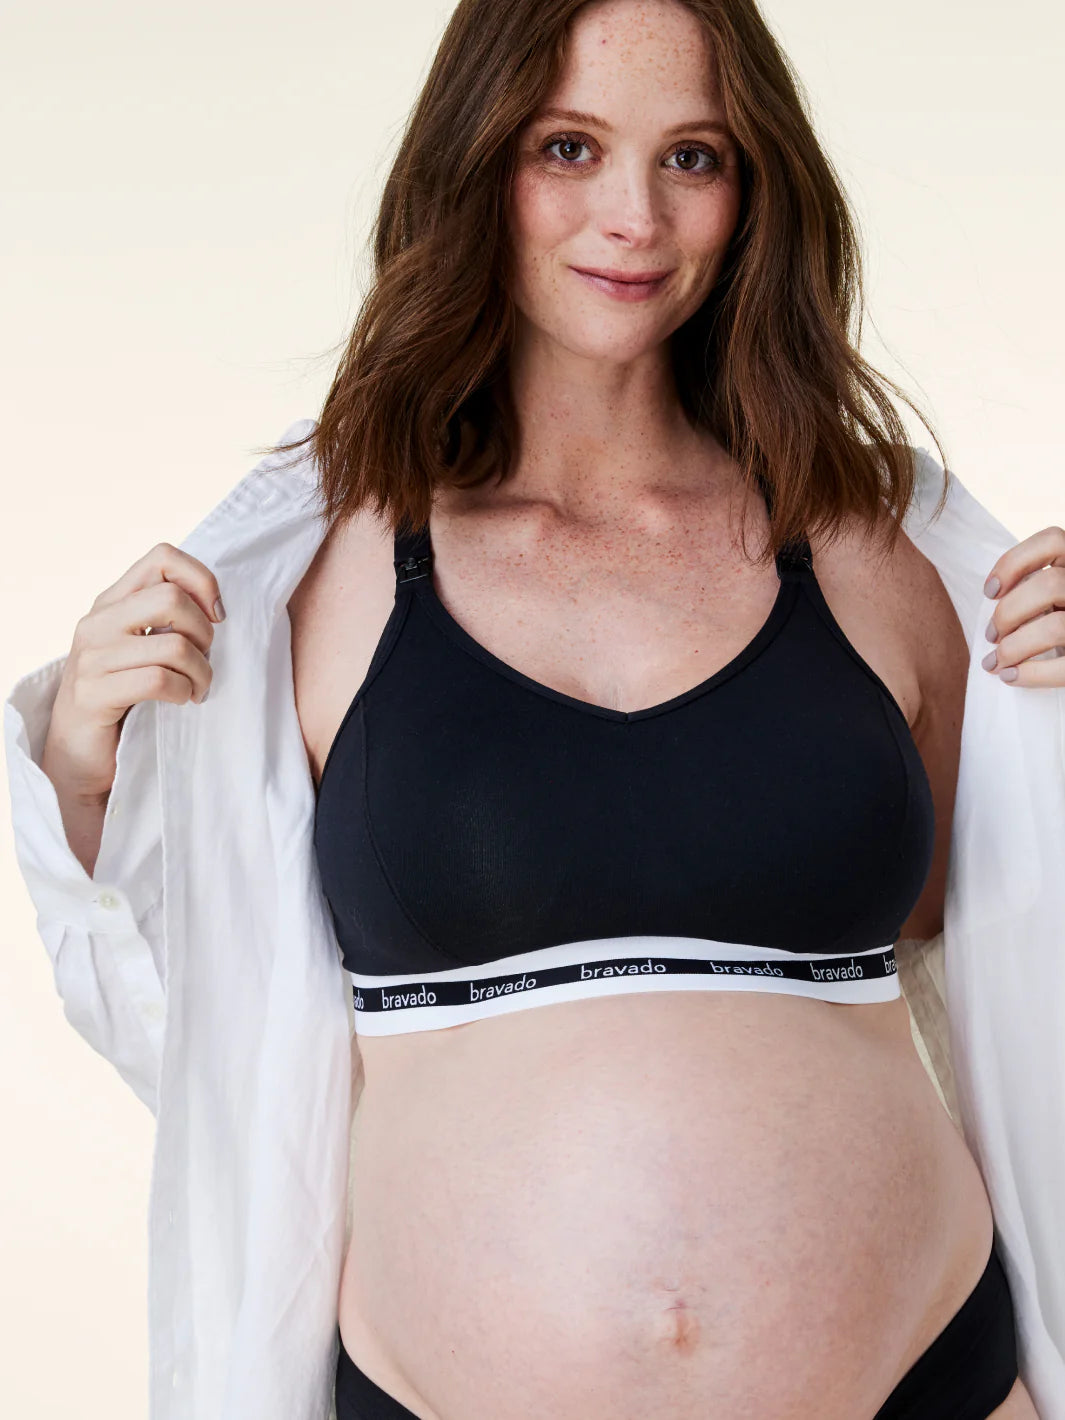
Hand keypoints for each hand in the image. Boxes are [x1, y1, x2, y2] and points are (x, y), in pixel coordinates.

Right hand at [43, 543, 224, 801]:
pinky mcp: (93, 694)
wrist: (80, 753)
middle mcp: (97, 622)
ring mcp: (91, 657)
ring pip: (173, 645)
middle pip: (172, 598)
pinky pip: (158, 680)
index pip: (163, 557)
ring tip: (198, 688)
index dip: (202, 580)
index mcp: (112, 602)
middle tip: (205, 659)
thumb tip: (218, 606)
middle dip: (205, 633)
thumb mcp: (143, 646)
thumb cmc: (125, 696)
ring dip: (201, 672)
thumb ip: (165, 619)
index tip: (217, 616)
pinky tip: (182, 700)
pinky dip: (183, 692)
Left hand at [981, 526, 1064, 686]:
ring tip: (996, 661)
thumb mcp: (1054, 594)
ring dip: (1013, 647)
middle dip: (1008, 613)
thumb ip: (1036, 588)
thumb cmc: (1061, 622)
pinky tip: (1010, 677)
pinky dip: (1030, 674)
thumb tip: (995, 596)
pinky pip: (1064, 668)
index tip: (990, 592)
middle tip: (991, 635)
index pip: (1052, 540)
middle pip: (1048, 586)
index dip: (1013, 562)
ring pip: (1054, 627)